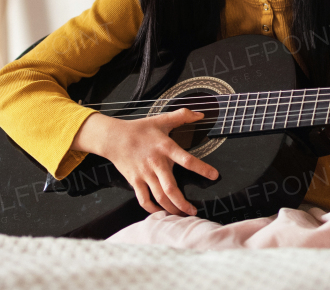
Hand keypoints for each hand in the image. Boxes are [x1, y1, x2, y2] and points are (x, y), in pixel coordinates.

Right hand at [80, 108, 217, 216]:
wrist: (114, 138)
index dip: (201, 168)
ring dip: (171, 208)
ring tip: (182, 215)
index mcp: (166, 147)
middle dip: (183, 203)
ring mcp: (144, 174)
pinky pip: (144, 200)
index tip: (214, 176)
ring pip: (159, 197)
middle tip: (194, 212)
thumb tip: (201, 114)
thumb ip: (183, 116)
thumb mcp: (162, 119)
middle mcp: (156, 163)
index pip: (187, 160)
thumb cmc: (140, 128)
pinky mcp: (134, 181)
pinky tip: (161, 213)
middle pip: (171, 188)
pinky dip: (152, 209)